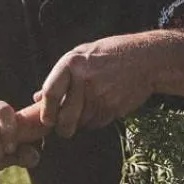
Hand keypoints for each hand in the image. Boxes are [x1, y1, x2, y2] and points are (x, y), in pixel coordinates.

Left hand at [36, 33, 158, 137]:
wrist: (146, 59)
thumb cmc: (109, 55)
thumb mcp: (81, 55)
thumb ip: (60, 76)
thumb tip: (36, 97)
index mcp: (71, 63)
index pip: (50, 93)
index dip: (46, 111)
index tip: (46, 120)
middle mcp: (84, 79)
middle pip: (65, 116)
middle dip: (62, 127)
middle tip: (63, 128)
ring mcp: (100, 95)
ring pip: (81, 122)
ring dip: (80, 123)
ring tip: (87, 109)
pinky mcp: (113, 107)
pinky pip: (97, 123)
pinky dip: (95, 121)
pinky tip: (101, 107)